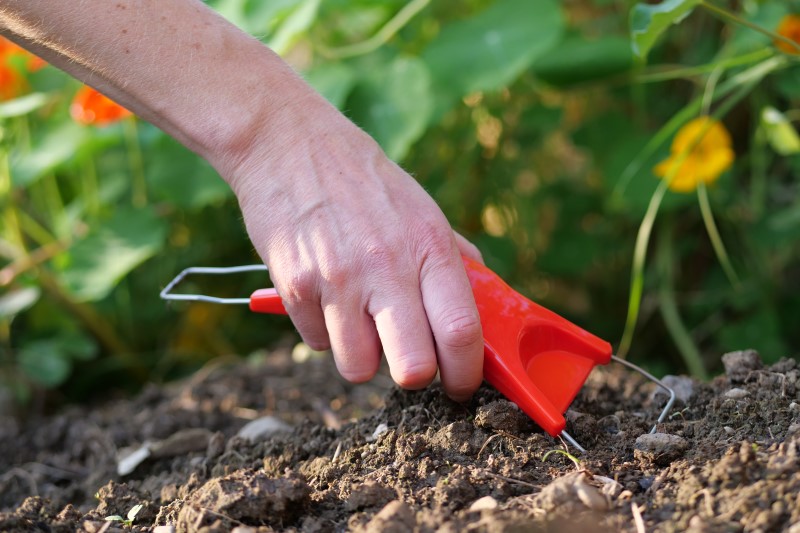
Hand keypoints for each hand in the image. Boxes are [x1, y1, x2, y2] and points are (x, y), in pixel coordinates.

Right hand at [227, 96, 484, 400]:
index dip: (468, 373)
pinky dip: (324, 332)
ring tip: (359, 319)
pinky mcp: (295, 288)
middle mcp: (386, 266)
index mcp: (428, 245)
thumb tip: (483, 297)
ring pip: (359, 369)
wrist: (287, 143)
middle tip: (411, 361)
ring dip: (363, 356)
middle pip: (414, 368)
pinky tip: (325, 295)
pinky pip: (317, 344)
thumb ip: (452, 256)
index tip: (462, 384)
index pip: (461, 331)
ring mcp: (337, 280)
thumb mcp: (420, 206)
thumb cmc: (361, 178)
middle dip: (416, 377)